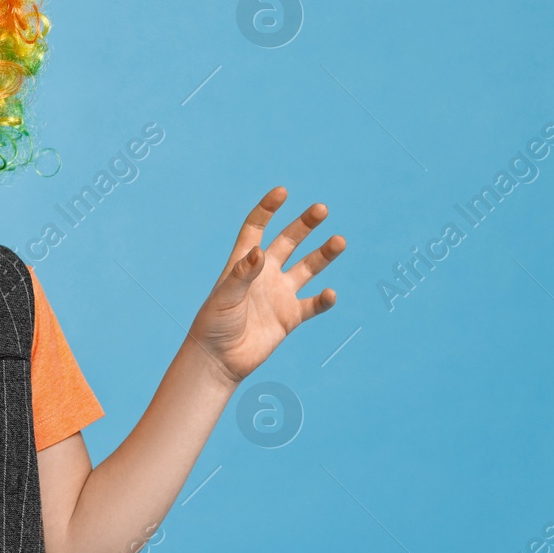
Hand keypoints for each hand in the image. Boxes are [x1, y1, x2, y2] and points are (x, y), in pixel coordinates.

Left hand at [186, 187, 344, 385]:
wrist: (219, 359)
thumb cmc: (214, 324)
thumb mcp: (225, 296)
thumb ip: (243, 274)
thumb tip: (261, 251)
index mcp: (244, 263)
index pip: (256, 229)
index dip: (267, 209)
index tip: (282, 192)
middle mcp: (265, 274)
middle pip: (288, 242)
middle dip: (305, 225)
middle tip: (322, 209)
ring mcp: (279, 294)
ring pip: (307, 268)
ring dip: (323, 255)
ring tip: (339, 241)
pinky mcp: (290, 317)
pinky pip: (312, 305)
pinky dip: (323, 300)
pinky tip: (330, 294)